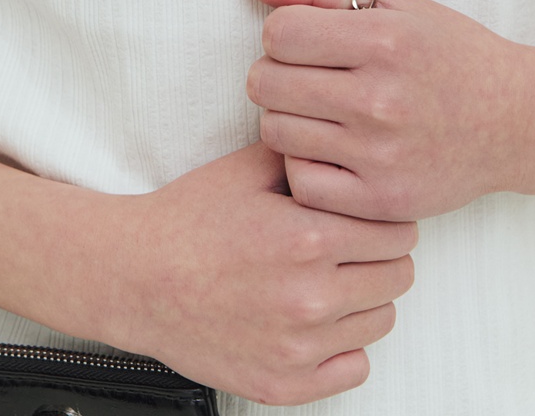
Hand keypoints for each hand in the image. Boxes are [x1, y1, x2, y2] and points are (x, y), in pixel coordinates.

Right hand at [112, 140, 416, 404]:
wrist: (136, 277)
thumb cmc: (187, 222)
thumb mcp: (247, 169)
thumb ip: (306, 156)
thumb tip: (350, 149)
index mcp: (308, 238)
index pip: (396, 230)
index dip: (384, 216)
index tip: (366, 214)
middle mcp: (311, 298)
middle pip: (398, 275)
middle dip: (381, 253)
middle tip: (351, 244)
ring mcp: (300, 348)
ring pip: (382, 320)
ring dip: (366, 297)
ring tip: (329, 278)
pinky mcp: (285, 384)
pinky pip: (356, 367)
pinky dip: (345, 344)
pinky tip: (317, 319)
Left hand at [242, 0, 534, 220]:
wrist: (514, 121)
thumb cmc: (448, 54)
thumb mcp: (392, 4)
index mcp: (384, 41)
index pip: (278, 33)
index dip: (283, 34)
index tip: (308, 41)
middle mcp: (381, 98)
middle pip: (266, 83)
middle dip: (277, 74)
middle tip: (309, 77)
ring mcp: (381, 155)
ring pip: (276, 132)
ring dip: (287, 118)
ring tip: (320, 111)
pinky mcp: (382, 200)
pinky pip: (301, 183)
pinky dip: (305, 167)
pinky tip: (330, 150)